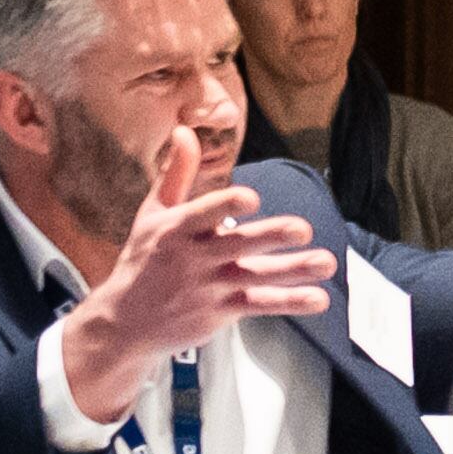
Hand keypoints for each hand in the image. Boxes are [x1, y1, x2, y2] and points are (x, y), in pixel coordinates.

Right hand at [56, 130, 334, 423]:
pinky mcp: (220, 311)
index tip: (251, 198)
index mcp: (176, 229)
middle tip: (303, 229)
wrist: (125, 323)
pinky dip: (290, 302)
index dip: (227, 205)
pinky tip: (319, 298)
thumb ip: (176, 174)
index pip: (203, 213)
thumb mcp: (152, 214)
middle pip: (237, 244)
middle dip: (271, 236)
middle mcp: (194, 257)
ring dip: (294, 270)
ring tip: (327, 262)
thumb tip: (185, 130)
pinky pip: (260, 305)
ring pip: (256, 276)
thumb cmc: (144, 261)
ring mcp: (209, 286)